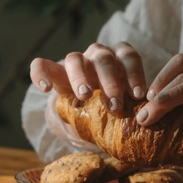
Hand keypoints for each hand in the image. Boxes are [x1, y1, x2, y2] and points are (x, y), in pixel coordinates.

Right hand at [29, 42, 146, 112]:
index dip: (135, 73)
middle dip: (111, 82)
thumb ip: (127, 113)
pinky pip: (41, 65)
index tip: (139, 95)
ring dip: (81, 77)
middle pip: (104, 59)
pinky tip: (45, 89)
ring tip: (84, 95)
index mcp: (118, 62)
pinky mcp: (52, 71)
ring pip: (76, 59)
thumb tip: (140, 125)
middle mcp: (96, 57)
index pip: (128, 56)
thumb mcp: (121, 111)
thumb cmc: (107, 112)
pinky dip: (41, 74)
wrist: (83, 115)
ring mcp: (75, 62)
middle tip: (115, 105)